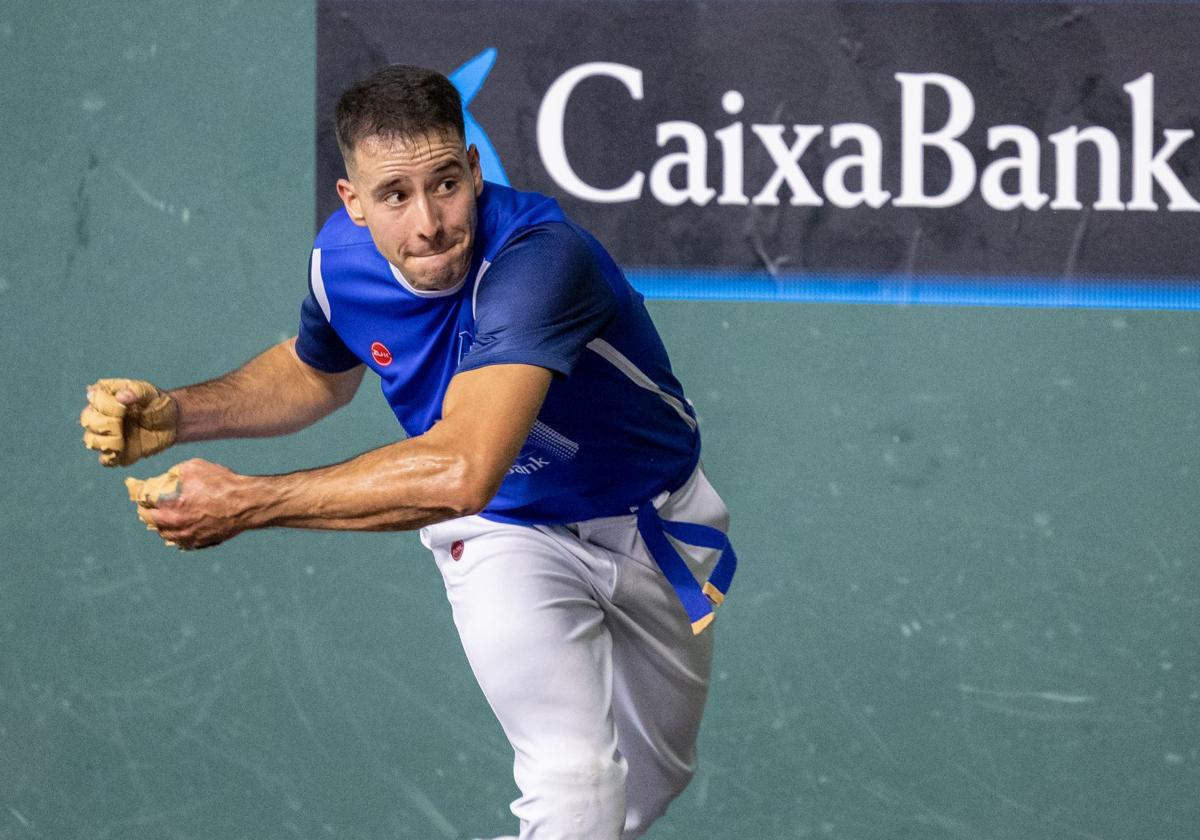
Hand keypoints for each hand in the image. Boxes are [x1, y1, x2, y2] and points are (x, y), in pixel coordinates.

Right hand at [81, 378, 177, 465]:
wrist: (172, 422)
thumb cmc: (157, 402)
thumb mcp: (150, 392)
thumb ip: (136, 391)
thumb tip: (121, 396)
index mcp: (105, 396)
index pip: (93, 400)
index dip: (107, 406)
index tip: (125, 408)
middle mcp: (101, 415)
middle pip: (87, 421)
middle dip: (105, 424)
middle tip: (122, 423)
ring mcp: (107, 434)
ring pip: (91, 441)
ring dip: (106, 442)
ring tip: (122, 440)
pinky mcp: (116, 452)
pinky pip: (104, 460)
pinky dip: (110, 458)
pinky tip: (123, 451)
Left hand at [126, 459, 248, 549]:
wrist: (246, 504)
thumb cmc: (222, 483)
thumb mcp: (195, 467)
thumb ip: (176, 472)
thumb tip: (167, 477)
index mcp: (170, 502)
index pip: (144, 500)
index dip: (140, 493)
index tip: (138, 490)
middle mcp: (175, 522)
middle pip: (150, 520)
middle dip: (146, 511)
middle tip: (147, 506)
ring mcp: (187, 534)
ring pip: (164, 534)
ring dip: (160, 526)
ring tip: (161, 520)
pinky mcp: (199, 542)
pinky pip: (180, 542)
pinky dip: (176, 536)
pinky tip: (178, 531)